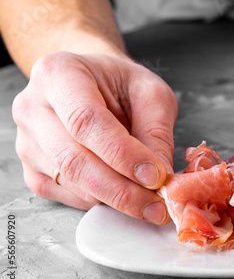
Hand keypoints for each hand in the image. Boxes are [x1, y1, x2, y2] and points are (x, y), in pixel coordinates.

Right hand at [12, 51, 176, 223]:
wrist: (96, 85)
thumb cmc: (120, 85)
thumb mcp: (151, 93)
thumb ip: (156, 131)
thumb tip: (160, 176)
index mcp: (59, 74)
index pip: (86, 121)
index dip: (123, 154)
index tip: (155, 176)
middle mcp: (33, 107)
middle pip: (73, 159)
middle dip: (121, 189)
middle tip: (157, 204)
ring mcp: (28, 142)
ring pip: (71, 182)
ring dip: (115, 199)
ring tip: (150, 201)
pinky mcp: (33, 170)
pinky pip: (67, 196)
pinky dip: (101, 202)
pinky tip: (125, 194)